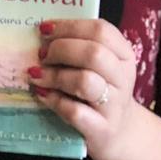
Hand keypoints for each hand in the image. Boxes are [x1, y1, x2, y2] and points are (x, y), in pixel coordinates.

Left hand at [26, 17, 139, 157]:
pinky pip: (74, 111)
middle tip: (42, 55)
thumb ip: (77, 48)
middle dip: (61, 49)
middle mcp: (122, 78)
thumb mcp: (97, 67)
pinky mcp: (101, 129)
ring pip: (85, 81)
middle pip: (94, 53)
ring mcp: (114, 105)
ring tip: (36, 76)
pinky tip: (42, 95)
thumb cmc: (99, 92)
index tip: (44, 29)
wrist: (118, 133)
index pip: (101, 30)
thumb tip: (42, 36)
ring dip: (54, 75)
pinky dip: (54, 101)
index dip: (69, 27)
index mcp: (123, 55)